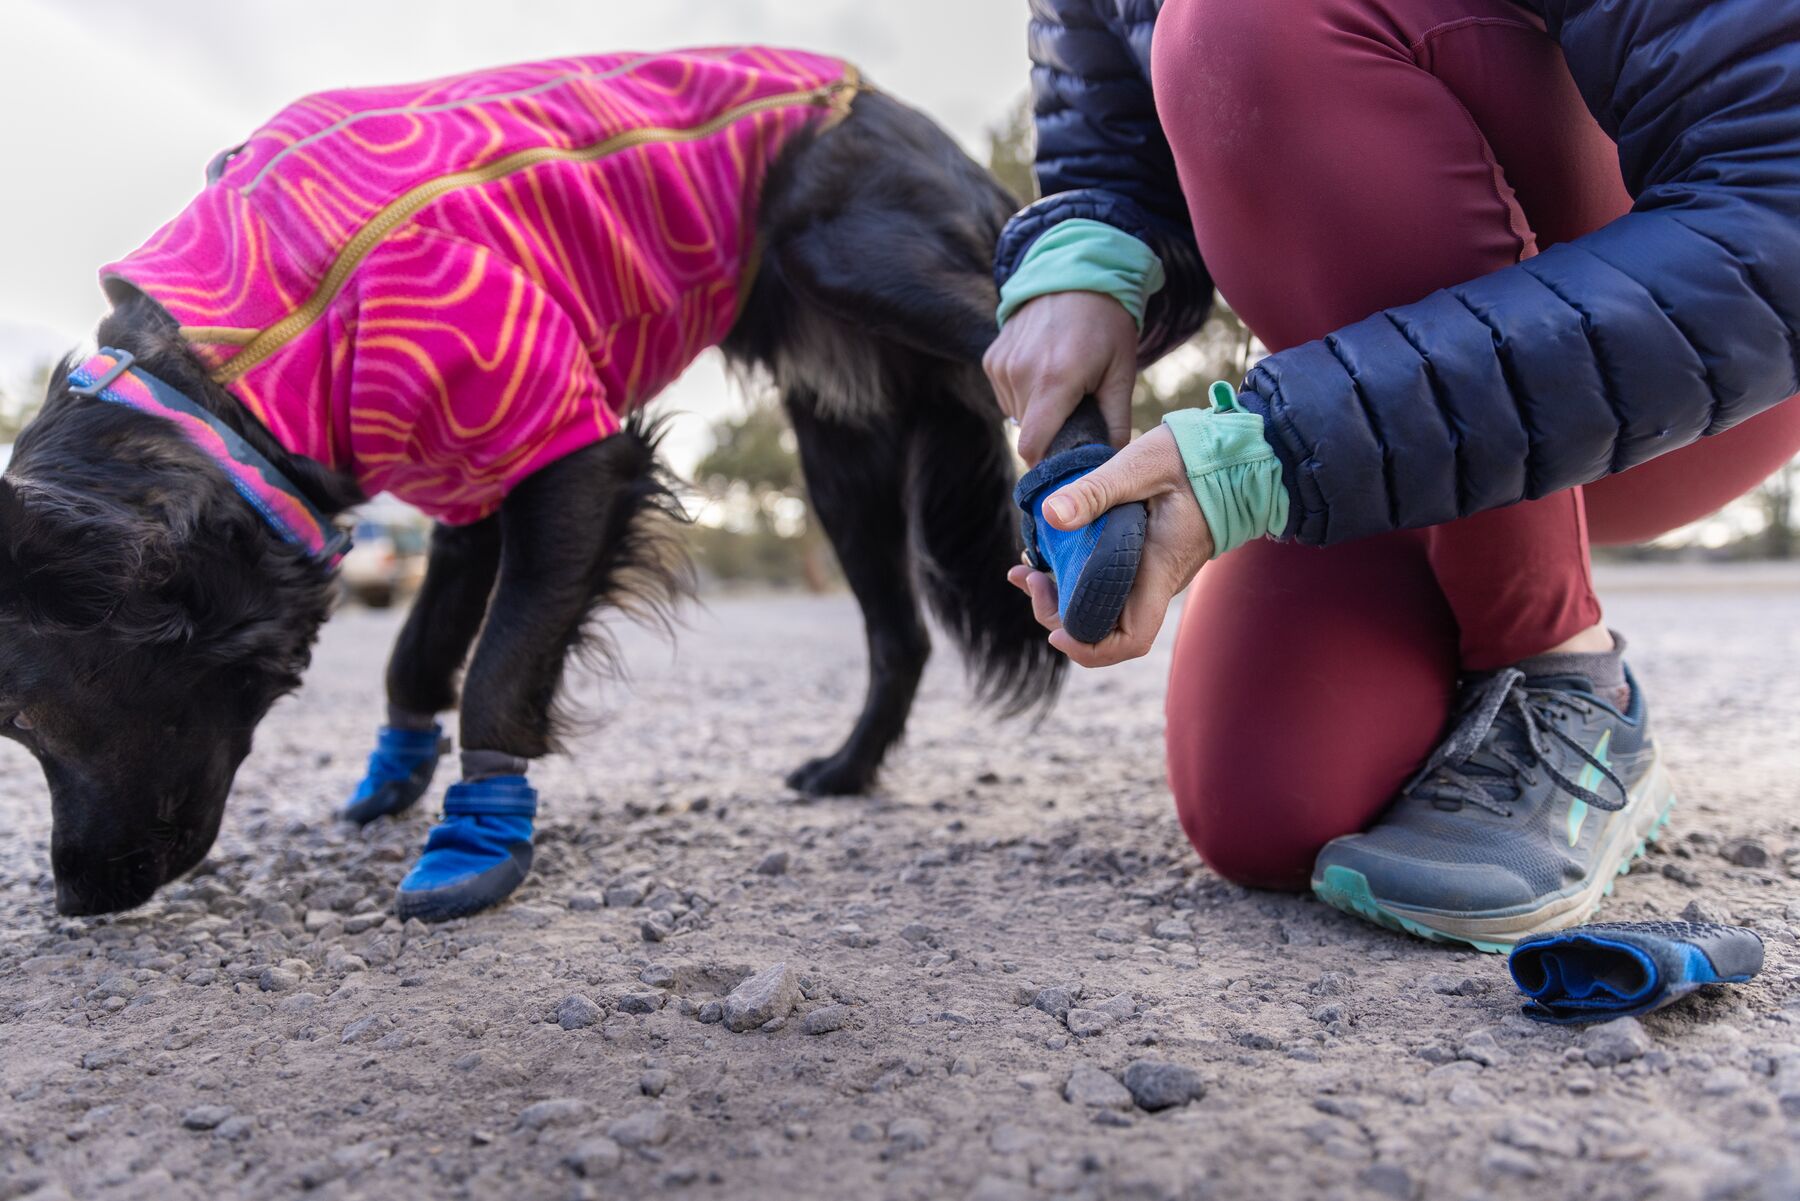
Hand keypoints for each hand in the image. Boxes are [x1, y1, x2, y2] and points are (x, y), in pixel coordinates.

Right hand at [983, 291, 1137, 464]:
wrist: (1073, 273)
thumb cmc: (1106, 324)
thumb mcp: (1121, 372)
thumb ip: (1116, 422)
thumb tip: (1115, 463)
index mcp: (1056, 380)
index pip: (1032, 447)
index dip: (1046, 463)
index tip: (1064, 463)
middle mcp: (1021, 374)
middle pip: (1027, 433)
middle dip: (1050, 433)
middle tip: (1075, 413)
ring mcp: (1002, 365)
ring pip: (1015, 415)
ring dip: (1037, 413)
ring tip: (1061, 385)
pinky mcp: (991, 358)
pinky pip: (1005, 395)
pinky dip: (1024, 394)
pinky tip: (1043, 370)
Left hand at [1007, 426, 1213, 666]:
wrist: (1237, 455)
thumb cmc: (1196, 457)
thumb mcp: (1143, 463)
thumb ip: (1098, 489)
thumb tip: (1051, 515)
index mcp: (1159, 569)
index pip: (1130, 638)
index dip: (1090, 648)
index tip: (1056, 631)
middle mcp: (1155, 582)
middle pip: (1104, 630)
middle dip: (1058, 616)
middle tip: (1027, 577)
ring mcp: (1150, 574)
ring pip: (1100, 608)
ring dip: (1060, 598)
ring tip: (1026, 569)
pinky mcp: (1144, 561)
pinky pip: (1105, 585)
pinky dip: (1072, 580)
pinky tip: (1046, 558)